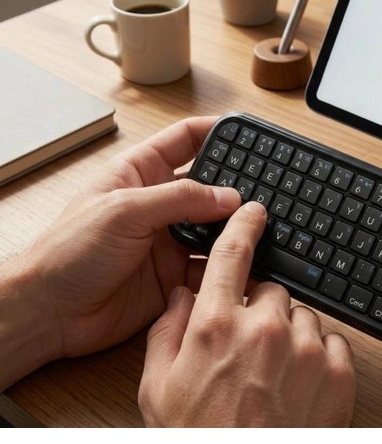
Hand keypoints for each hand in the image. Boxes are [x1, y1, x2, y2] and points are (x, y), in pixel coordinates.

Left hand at [0, 117, 240, 389]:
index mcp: (140, 173)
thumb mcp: (124, 211)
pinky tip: (247, 262)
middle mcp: (158, 203)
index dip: (216, 133)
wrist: (51, 311)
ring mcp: (167, 239)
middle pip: (207, 185)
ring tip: (264, 225)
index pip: (185, 140)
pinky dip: (229, 264)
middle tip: (268, 186)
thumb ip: (179, 199)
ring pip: (214, 227)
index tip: (249, 134)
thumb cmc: (70, 250)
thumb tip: (228, 196)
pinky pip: (210, 265)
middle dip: (236, 185)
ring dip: (235, 227)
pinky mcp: (173, 274)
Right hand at [139, 201, 355, 426]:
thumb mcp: (158, 385)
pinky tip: (296, 381)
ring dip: (287, 332)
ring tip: (270, 370)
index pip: (232, 254)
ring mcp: (304, 349)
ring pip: (300, 314)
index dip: (243, 225)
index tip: (253, 211)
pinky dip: (317, 353)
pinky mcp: (337, 373)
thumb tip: (181, 294)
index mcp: (215, 325)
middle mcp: (262, 328)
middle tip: (247, 342)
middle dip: (257, 307)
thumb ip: (166, 328)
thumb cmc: (197, 438)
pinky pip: (332, 340)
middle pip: (269, 288)